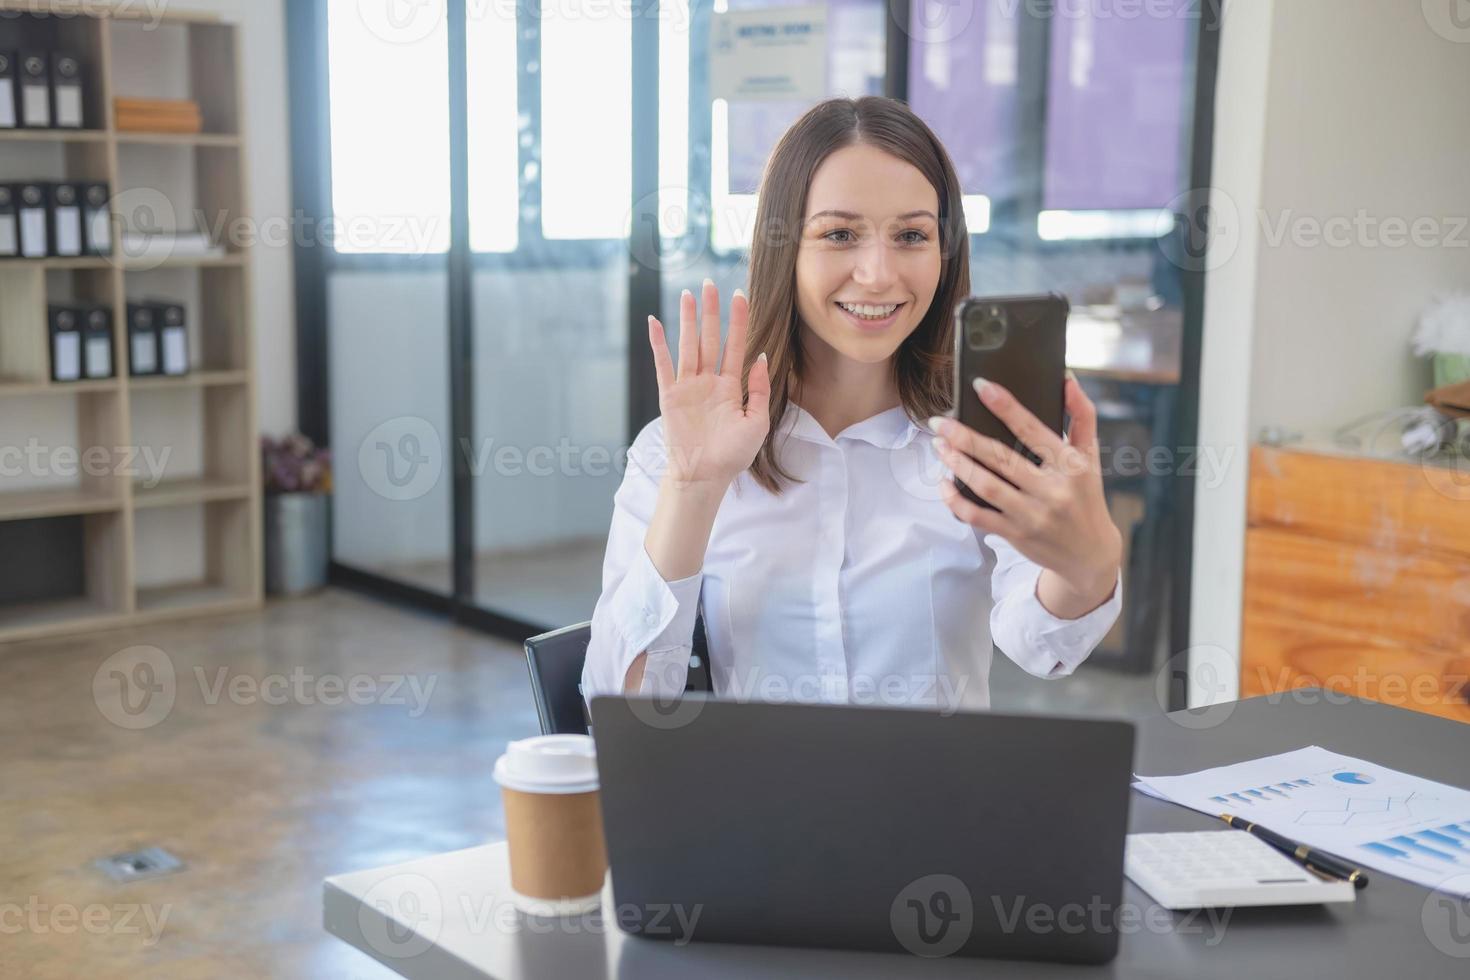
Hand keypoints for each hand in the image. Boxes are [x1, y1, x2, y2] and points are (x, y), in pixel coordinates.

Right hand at [649, 279, 770, 489]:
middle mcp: (708, 382)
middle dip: (711, 311)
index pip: (734, 345)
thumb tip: (760, 356)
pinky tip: (655, 322)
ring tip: (688, 294)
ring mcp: (688, 387)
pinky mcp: (670, 396)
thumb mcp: (757, 422)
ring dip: (687, 319)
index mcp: (730, 387)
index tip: (740, 295)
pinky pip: (663, 365)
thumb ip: (758, 389)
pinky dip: (658, 344)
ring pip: (688, 345)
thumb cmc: (732, 455)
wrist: (705, 477)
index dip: (738, 321)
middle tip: (710, 283)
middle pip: (709, 338)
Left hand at [930, 375, 1121, 615]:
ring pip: (986, 486)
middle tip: (939, 422)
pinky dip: (956, 500)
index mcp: (1071, 465)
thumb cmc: (1085, 495)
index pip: (1033, 429)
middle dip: (965, 438)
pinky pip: (978, 517)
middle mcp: (1052, 491)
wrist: (1090, 553)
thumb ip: (1081, 415)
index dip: (1006, 406)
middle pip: (1001, 458)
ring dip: (958, 464)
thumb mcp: (1089, 456)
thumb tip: (1067, 378)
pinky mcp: (1016, 535)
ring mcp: (1032, 515)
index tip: (980, 386)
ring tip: (939, 446)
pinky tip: (944, 483)